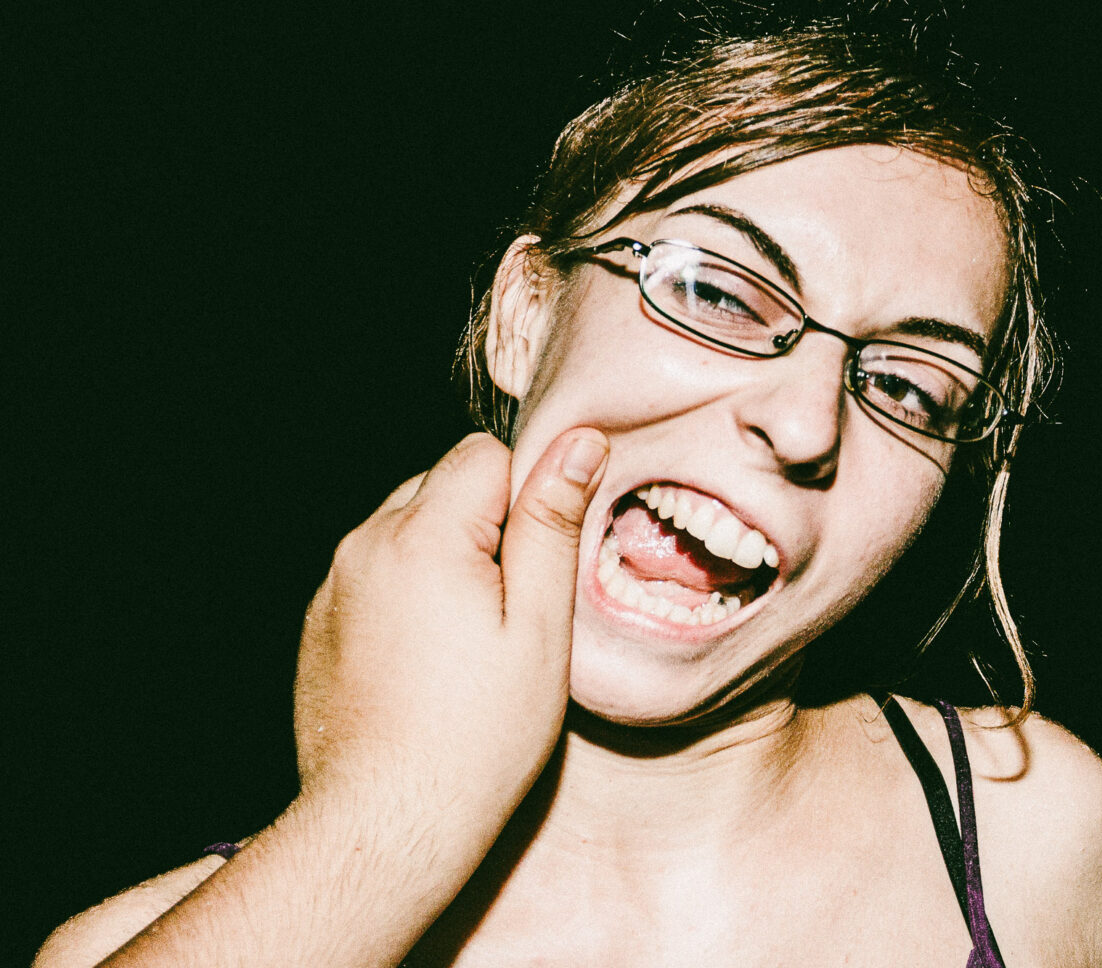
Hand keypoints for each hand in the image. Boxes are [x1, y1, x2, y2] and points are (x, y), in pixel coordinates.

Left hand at [293, 428, 607, 829]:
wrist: (385, 824)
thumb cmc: (477, 737)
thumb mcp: (541, 629)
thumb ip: (553, 524)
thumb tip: (577, 441)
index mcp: (424, 536)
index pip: (485, 454)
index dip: (527, 498)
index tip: (537, 568)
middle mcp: (365, 544)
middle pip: (442, 484)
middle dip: (484, 524)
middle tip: (511, 609)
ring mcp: (334, 585)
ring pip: (407, 527)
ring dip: (444, 556)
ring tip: (468, 640)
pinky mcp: (318, 622)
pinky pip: (375, 573)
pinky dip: (407, 593)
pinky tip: (429, 659)